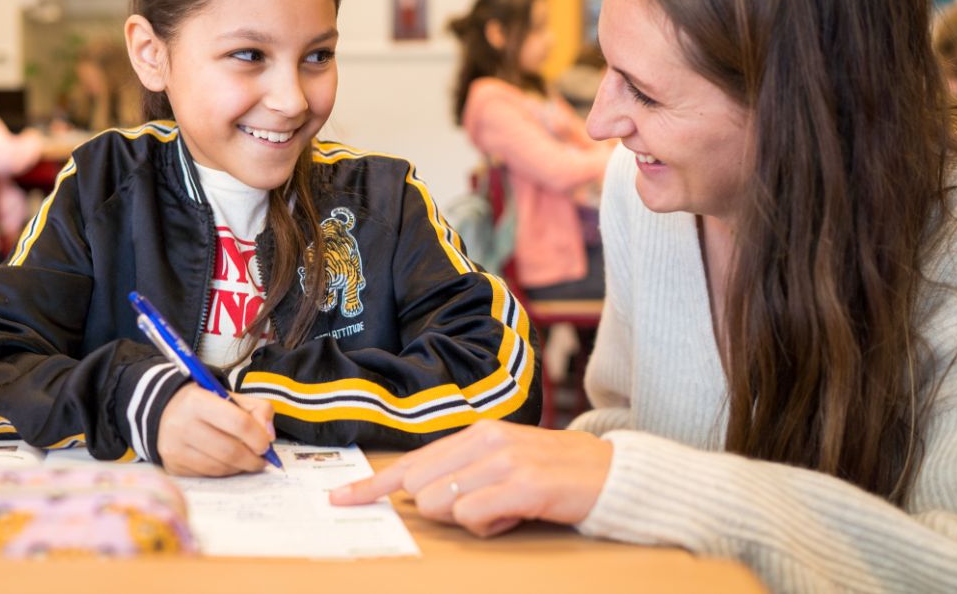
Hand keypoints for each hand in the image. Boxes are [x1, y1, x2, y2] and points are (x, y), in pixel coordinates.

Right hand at [157, 387, 275, 476]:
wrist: (166, 411)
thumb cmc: (205, 404)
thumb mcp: (231, 397)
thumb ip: (258, 409)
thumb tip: (269, 436)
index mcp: (197, 401)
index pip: (239, 422)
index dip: (258, 437)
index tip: (267, 444)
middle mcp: (181, 425)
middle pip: (230, 451)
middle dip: (253, 459)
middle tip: (262, 459)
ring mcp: (174, 448)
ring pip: (220, 468)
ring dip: (240, 467)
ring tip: (247, 460)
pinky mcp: (173, 466)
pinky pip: (208, 475)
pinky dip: (225, 472)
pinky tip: (229, 463)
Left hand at [329, 419, 612, 536]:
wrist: (616, 474)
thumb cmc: (558, 474)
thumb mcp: (507, 462)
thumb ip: (466, 471)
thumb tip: (423, 493)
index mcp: (478, 432)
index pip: (413, 461)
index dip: (373, 484)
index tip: (340, 498)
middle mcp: (487, 439)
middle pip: (421, 486)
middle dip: (441, 509)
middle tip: (487, 508)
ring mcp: (505, 460)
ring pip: (443, 503)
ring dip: (472, 520)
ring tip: (509, 509)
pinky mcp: (524, 485)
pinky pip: (474, 515)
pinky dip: (490, 526)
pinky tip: (518, 514)